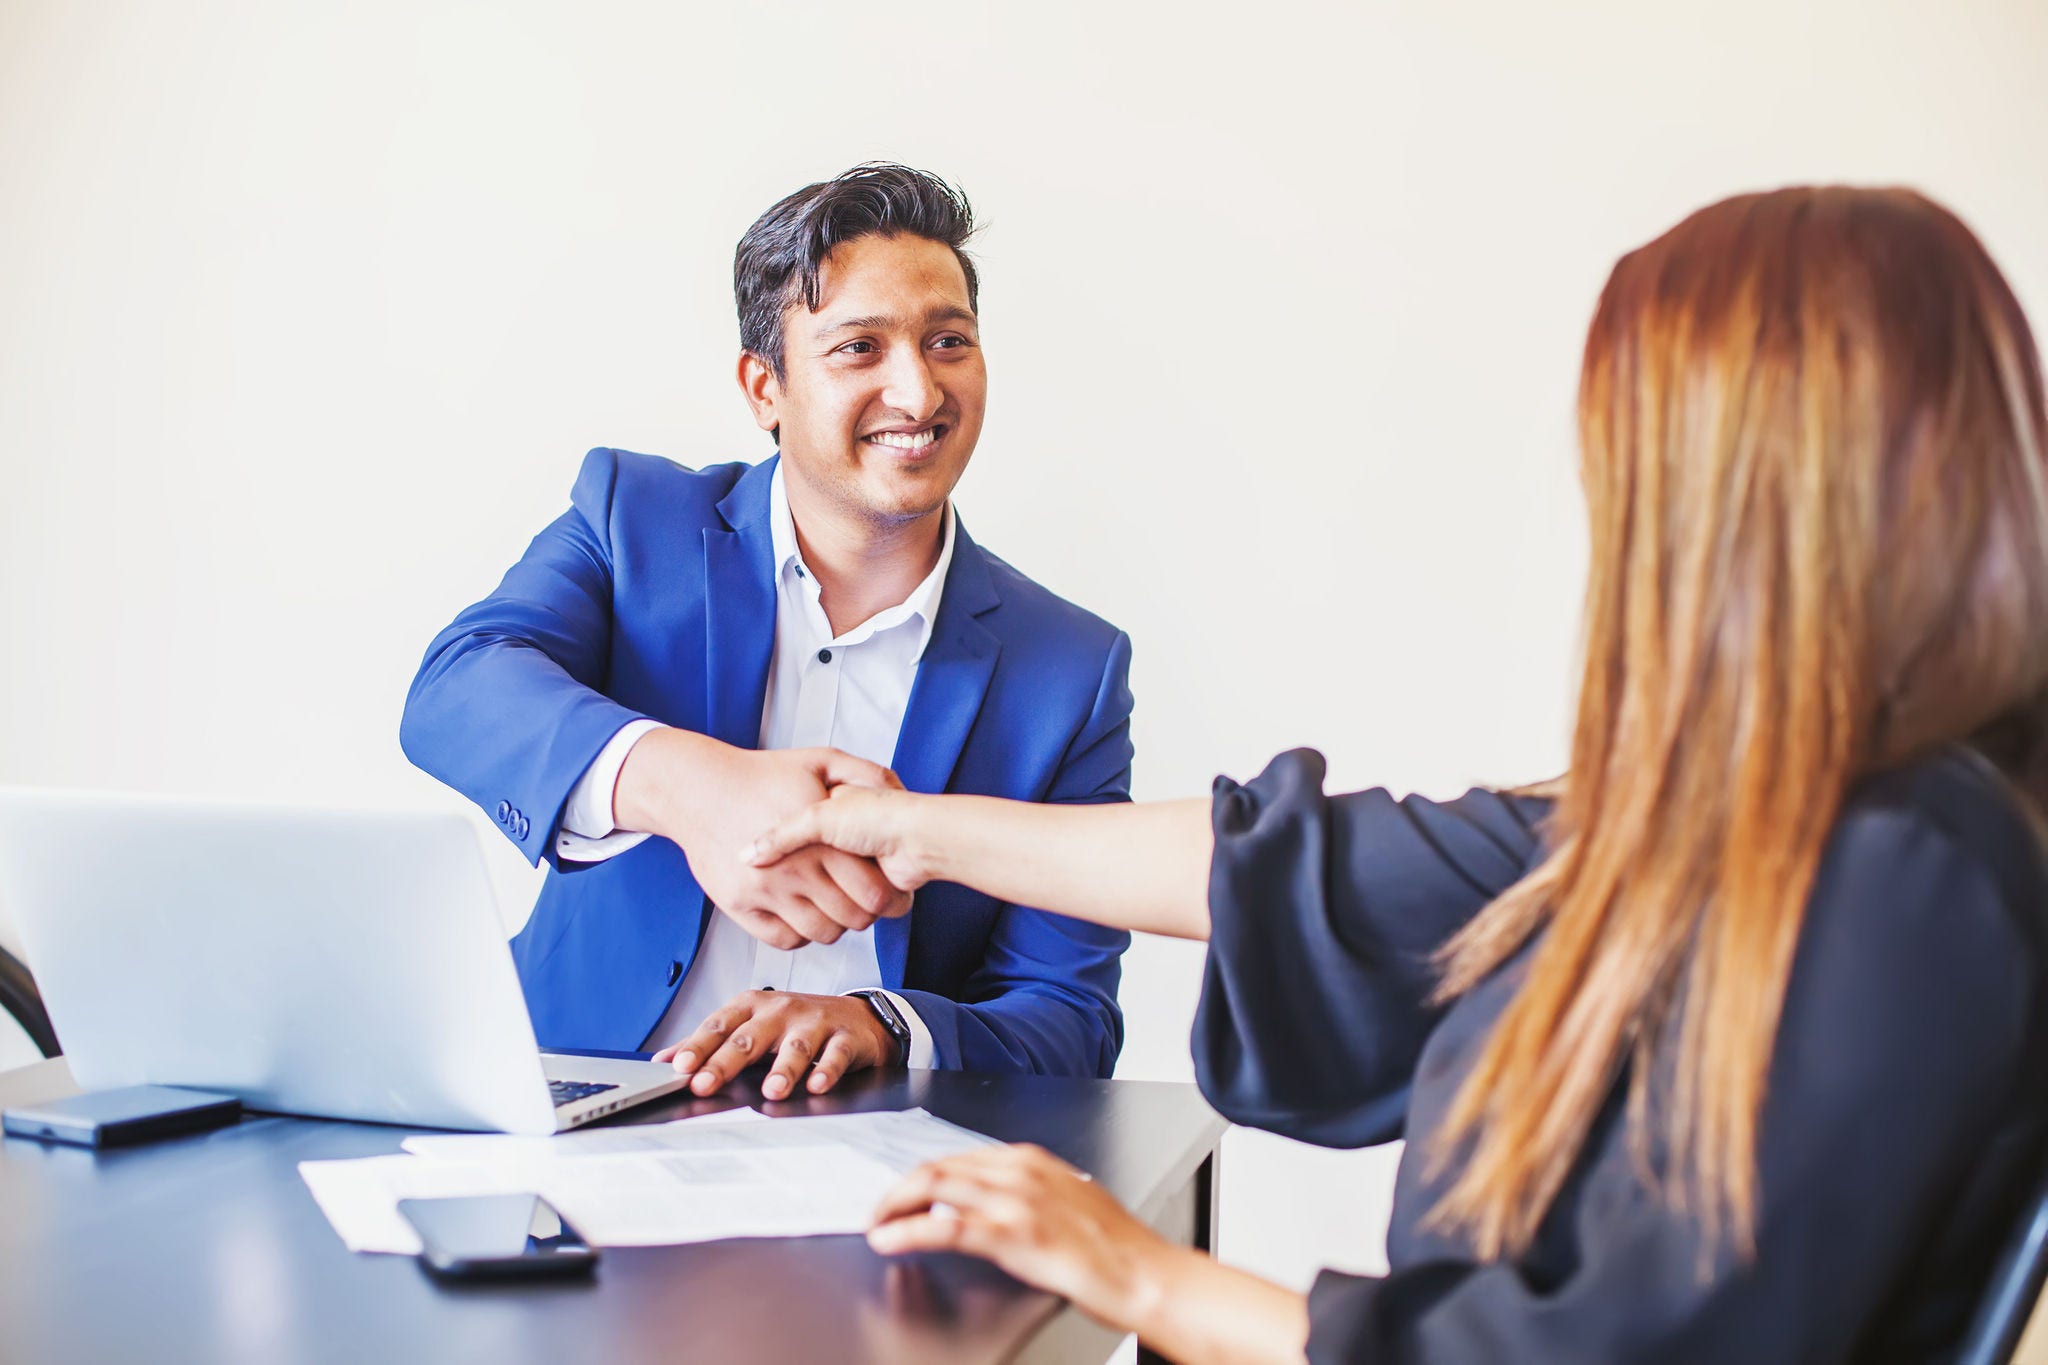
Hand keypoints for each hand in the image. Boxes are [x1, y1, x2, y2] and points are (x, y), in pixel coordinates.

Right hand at [616, 729, 909, 947]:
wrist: (700, 786)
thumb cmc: (762, 775)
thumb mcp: (821, 759)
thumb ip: (866, 774)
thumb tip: (898, 795)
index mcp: (820, 839)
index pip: (873, 894)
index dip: (886, 896)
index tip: (882, 886)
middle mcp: (795, 871)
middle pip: (852, 919)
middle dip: (865, 912)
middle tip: (859, 897)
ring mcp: (766, 892)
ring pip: (820, 933)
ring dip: (834, 924)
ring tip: (831, 903)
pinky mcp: (740, 906)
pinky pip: (784, 939)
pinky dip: (799, 933)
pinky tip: (801, 911)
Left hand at [651, 989, 900, 1098]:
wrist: (856, 1017)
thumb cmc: (796, 1022)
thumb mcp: (751, 1025)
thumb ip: (710, 1043)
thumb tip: (664, 1060)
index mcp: (752, 1006)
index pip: (720, 1025)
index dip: (699, 1045)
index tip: (681, 1067)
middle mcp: (780, 1010)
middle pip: (750, 1036)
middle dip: (727, 1061)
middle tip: (708, 1083)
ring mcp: (814, 1022)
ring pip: (796, 1045)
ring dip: (783, 1068)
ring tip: (771, 1090)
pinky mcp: (845, 1037)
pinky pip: (835, 1055)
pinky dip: (826, 1070)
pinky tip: (817, 1085)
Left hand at [866, 1144, 1184, 1333]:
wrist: (1145, 1273)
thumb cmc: (1116, 1246)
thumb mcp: (1069, 1200)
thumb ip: (1031, 1192)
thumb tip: (994, 1201)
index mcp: (1032, 1160)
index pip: (959, 1157)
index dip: (923, 1176)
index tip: (905, 1194)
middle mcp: (1020, 1170)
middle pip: (938, 1165)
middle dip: (899, 1188)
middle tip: (880, 1210)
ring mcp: (1015, 1200)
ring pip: (934, 1185)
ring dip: (894, 1204)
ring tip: (877, 1224)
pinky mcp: (1012, 1234)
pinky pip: (945, 1225)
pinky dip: (908, 1231)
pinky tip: (890, 1240)